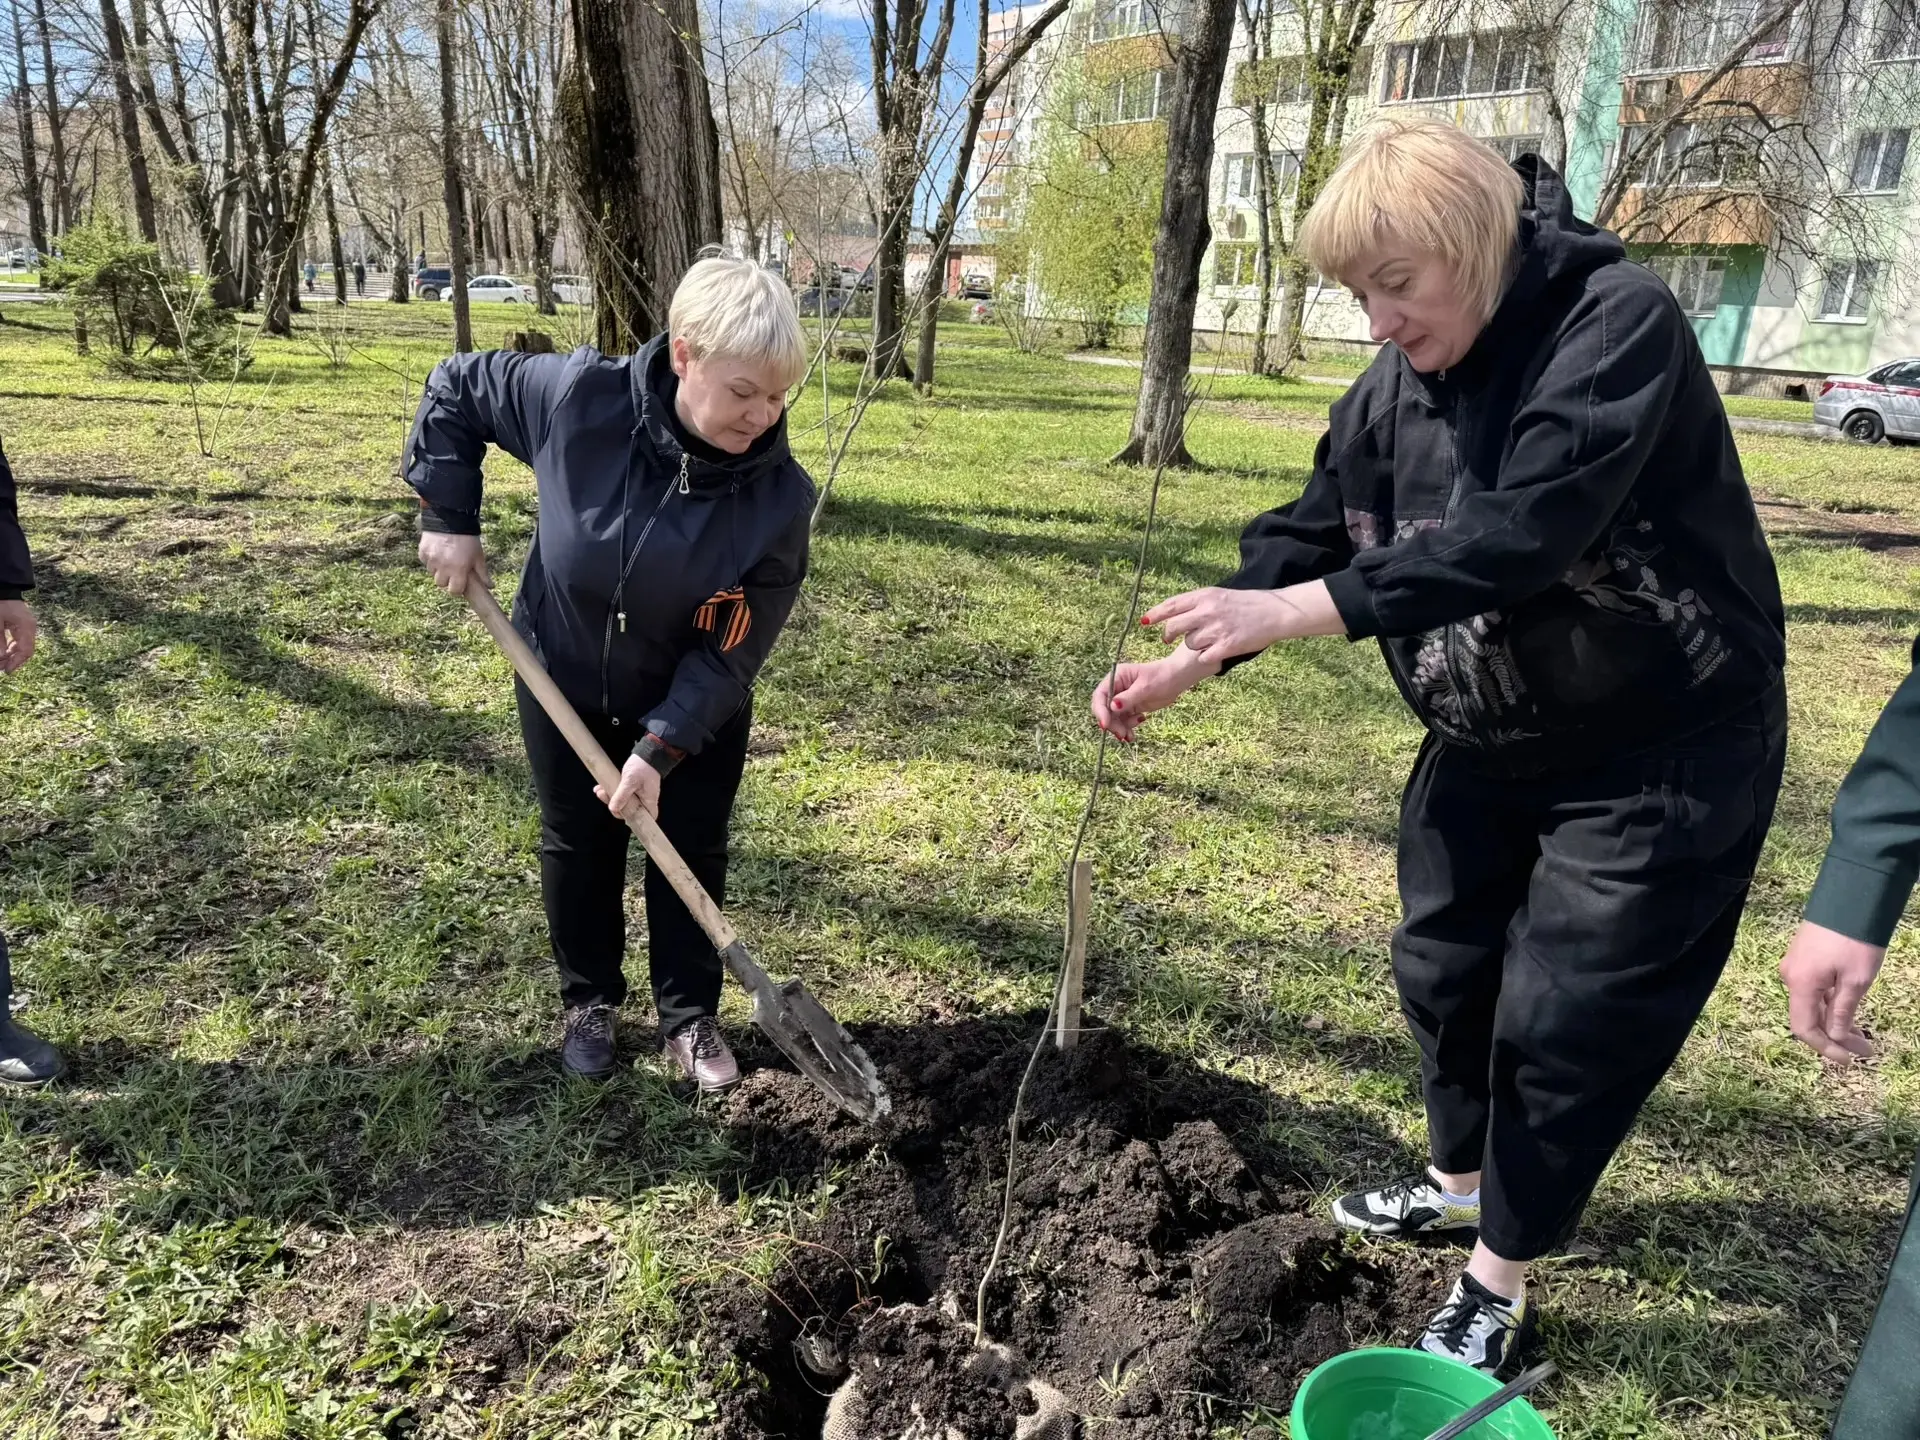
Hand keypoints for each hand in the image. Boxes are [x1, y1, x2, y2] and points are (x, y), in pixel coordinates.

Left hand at [0, 599, 36, 672]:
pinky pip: (19, 641)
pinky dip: (11, 648)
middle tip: (1, 668)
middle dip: (13, 660)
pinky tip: (4, 653)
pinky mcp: (22, 625)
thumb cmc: (0, 603)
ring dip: (12, 655)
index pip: (26, 650)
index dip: (16, 662)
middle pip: (26, 650)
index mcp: (26, 627)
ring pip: (22, 646)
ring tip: (1, 662)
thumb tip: (1, 657)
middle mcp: (30, 628)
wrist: (4, 588)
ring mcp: (27, 627)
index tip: (7, 671)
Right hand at [418, 532, 488, 594]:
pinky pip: (425, 562)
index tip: (459, 583)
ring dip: (438, 569)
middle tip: (453, 570)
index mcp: (458, 570)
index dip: (457, 589)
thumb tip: (490, 586)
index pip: (454, 591)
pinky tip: (438, 551)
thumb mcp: (478, 556)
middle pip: (441, 583)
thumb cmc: (468, 539)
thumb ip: (482, 573)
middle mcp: (443, 567)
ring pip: (432, 573)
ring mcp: (431, 560)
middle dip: (446, 579)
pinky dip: (430, 560)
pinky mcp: (422, 552)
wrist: (451, 518)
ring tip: (446, 558)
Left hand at [596, 754, 660, 822]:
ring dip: (610, 796)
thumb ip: (622, 796)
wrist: (648, 751)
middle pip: (630, 809)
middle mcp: (645, 798)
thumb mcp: (630, 781)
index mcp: (648, 800)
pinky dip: (612, 790)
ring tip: (599, 790)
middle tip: (603, 796)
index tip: (622, 815)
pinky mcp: (633, 785)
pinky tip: (601, 786)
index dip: (636, 820)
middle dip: (615, 805)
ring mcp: (639, 792)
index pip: (648, 818)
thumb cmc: (642, 767)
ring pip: (624, 800)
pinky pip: (622, 792)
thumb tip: (613, 809)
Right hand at [1090, 649, 1216, 741]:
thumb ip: (1129, 697)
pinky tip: (1133, 734)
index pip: (1101, 695)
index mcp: (1116, 677)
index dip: (1100, 710)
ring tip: (1129, 737)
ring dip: (1119, 729)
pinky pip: (1123, 721)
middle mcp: (1116, 688)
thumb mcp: (1145, 687)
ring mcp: (1122, 699)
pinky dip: (1126, 729)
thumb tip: (1112, 706)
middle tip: (1121, 734)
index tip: (1105, 725)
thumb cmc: (1162, 676)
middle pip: (1105, 709)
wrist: (1177, 679)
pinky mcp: (1130, 708)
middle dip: (1111, 723)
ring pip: (1113, 718)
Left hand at [1143, 579, 1343, 664]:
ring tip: (1208, 640)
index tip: (1145, 622)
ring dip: (1194, 645)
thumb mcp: (1218, 595)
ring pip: (1189, 643)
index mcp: (1204, 596)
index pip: (1171, 605)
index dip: (1155, 614)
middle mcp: (1208, 611)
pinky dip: (1207, 656)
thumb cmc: (1244, 604)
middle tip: (1168, 640)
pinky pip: (1204, 656)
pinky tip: (1216, 651)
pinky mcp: (1227, 645)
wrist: (1274, 612)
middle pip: (1174, 627)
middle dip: (1168, 635)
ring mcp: (1217, 629)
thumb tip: (1169, 613)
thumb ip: (1195, 603)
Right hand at [1780, 919, 1884, 1063]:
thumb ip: (1843, 1011)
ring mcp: (1794, 967)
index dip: (1826, 1048)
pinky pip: (1813, 991)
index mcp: (1800, 985)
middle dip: (1835, 1038)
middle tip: (1865, 1049)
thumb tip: (1836, 1038)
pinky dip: (1830, 1005)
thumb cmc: (1854, 940)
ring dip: (1834, 1022)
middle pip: (1808, 1018)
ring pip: (1812, 1005)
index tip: (1849, 1061)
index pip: (1805, 1029)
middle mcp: (1790, 978)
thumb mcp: (1856, 980)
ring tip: (1862, 1033)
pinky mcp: (1802, 958)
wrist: (1849, 898)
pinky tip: (1848, 1009)